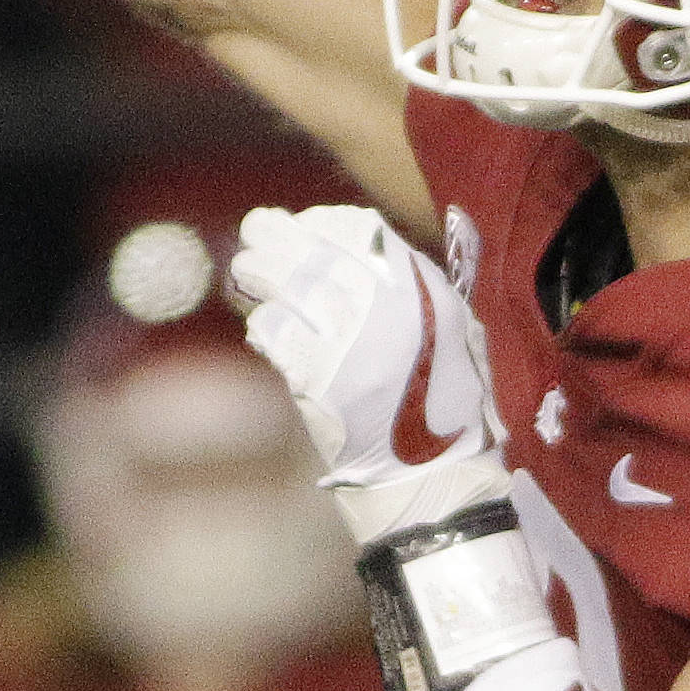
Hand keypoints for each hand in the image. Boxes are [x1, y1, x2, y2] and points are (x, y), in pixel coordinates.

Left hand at [228, 205, 502, 546]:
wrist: (430, 469)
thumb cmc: (435, 398)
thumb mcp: (443, 326)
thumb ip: (405, 284)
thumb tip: (340, 244)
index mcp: (422, 289)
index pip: (360, 229)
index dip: (321, 221)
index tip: (302, 227)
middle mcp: (390, 306)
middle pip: (316, 250)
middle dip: (277, 236)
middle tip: (254, 232)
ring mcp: (355, 340)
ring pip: (290, 285)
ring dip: (259, 273)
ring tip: (246, 271)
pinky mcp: (323, 377)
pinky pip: (277, 333)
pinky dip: (264, 326)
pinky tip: (262, 332)